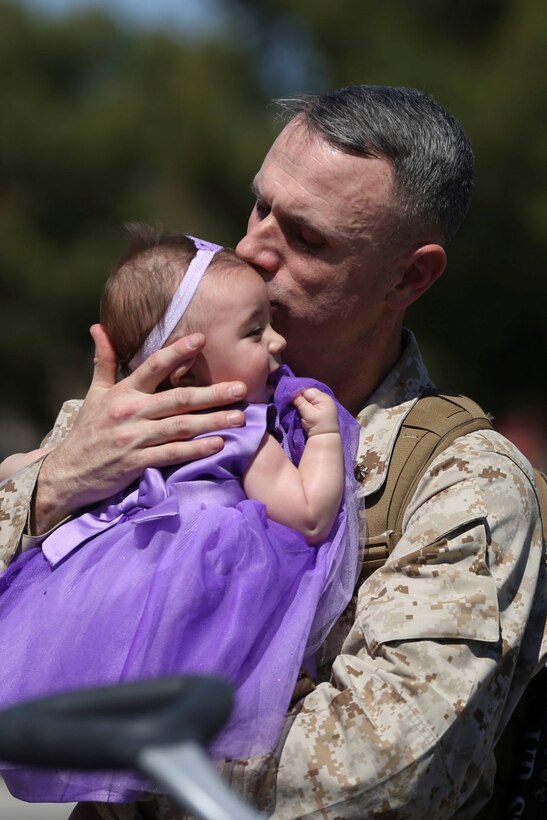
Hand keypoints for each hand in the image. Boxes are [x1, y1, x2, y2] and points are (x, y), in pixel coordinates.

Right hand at [32, 324, 246, 533]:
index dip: (177, 352)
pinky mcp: (137, 462)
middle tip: (241, 388)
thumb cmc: (88, 431)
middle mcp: (131, 412)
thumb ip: (103, 361)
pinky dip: (196, 449)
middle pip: (178, 398)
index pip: (153, 366)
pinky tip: (219, 444)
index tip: (202, 339)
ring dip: (213, 421)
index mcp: (123, 392)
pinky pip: (173, 454)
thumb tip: (98, 327)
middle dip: (213, 393)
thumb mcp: (94, 393)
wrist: (68, 472)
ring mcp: (135, 438)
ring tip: (240, 417)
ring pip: (181, 426)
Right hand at [292, 388, 339, 436]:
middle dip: (299, 395)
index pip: (307, 390)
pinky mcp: (320, 409)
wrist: (326, 438)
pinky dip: (304, 404)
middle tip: (289, 400)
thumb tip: (291, 392)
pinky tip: (299, 406)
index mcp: (323, 397)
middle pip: (308, 393)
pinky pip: (310, 402)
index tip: (288, 396)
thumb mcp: (308, 413)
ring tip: (292, 403)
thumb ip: (300, 401)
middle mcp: (324, 398)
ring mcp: (323, 403)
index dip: (297, 392)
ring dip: (301, 400)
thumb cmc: (318, 425)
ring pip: (308, 398)